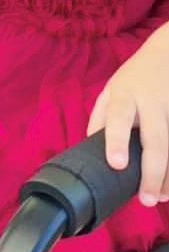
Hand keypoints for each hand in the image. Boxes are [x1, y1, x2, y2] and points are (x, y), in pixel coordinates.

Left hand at [88, 27, 168, 206]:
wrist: (167, 52)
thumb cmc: (133, 78)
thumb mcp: (111, 89)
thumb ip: (100, 118)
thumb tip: (91, 152)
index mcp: (126, 93)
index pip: (119, 117)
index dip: (117, 140)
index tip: (117, 164)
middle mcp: (151, 101)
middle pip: (155, 138)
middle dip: (152, 171)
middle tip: (146, 199)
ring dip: (168, 175)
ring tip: (160, 197)